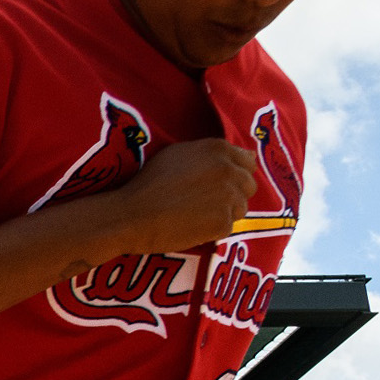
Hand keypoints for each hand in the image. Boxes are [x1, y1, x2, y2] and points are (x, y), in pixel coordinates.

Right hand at [107, 138, 256, 255]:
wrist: (131, 216)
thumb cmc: (148, 183)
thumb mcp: (176, 154)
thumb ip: (212, 152)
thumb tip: (248, 154)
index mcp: (218, 149)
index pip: (247, 161)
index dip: (235, 174)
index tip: (218, 184)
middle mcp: (228, 170)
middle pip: (248, 185)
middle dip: (233, 194)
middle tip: (205, 203)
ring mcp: (228, 197)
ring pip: (240, 208)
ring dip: (223, 213)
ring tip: (196, 215)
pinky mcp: (223, 222)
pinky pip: (227, 227)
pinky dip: (212, 230)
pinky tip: (191, 227)